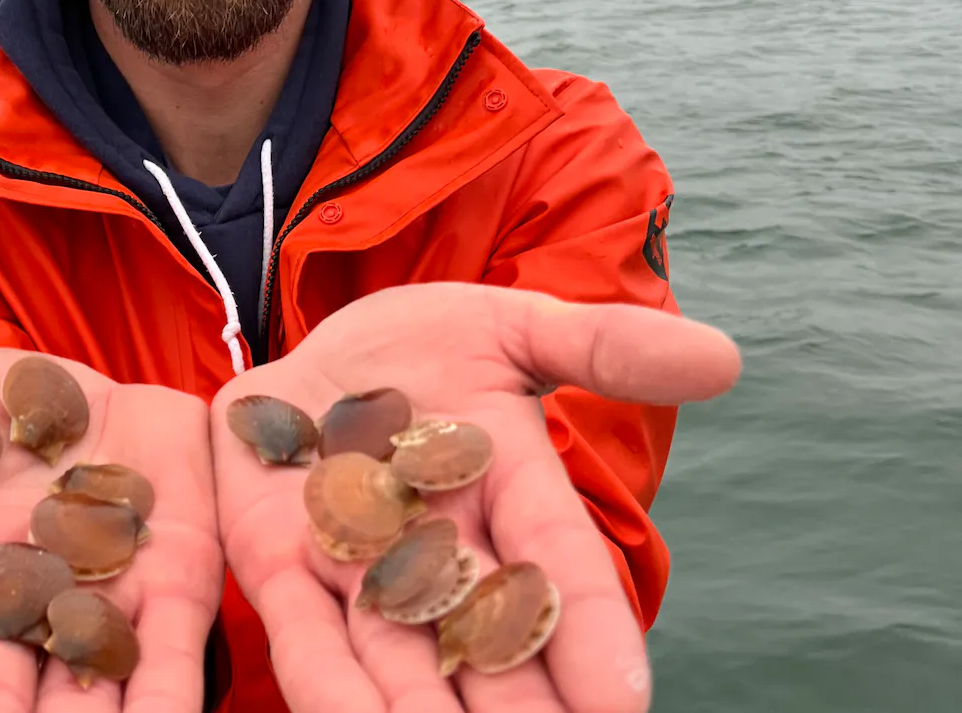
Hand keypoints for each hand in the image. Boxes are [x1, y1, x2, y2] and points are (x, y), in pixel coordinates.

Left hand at [212, 283, 741, 712]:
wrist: (316, 351)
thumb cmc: (423, 344)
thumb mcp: (509, 325)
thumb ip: (600, 347)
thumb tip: (721, 357)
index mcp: (509, 495)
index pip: (559, 571)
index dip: (591, 632)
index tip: (622, 699)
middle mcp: (441, 551)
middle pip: (487, 640)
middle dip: (518, 704)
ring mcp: (358, 565)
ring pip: (400, 659)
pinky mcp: (279, 563)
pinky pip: (306, 639)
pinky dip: (328, 689)